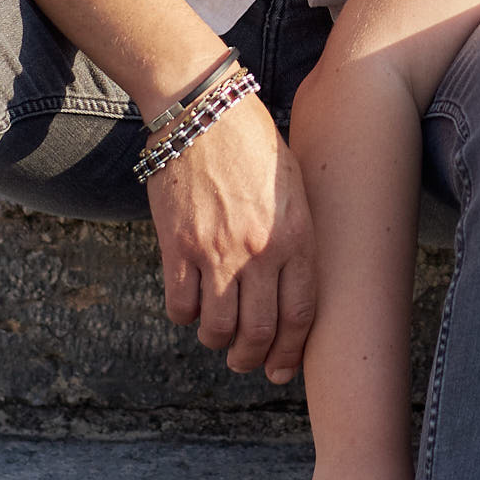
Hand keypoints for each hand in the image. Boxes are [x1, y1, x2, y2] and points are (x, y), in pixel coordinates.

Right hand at [148, 93, 317, 381]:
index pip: (301, 314)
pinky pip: (180, 306)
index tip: (280, 368)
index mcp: (297, 236)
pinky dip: (184, 316)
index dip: (289, 351)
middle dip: (251, 358)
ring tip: (216, 335)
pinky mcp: (178, 246)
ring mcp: (217, 251)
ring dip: (216, 341)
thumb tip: (288, 285)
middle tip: (243, 360)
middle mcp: (260, 250)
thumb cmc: (253, 144)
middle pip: (258, 332)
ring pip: (218, 328)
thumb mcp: (294, 187)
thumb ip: (293, 237)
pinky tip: (189, 306)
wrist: (204, 110)